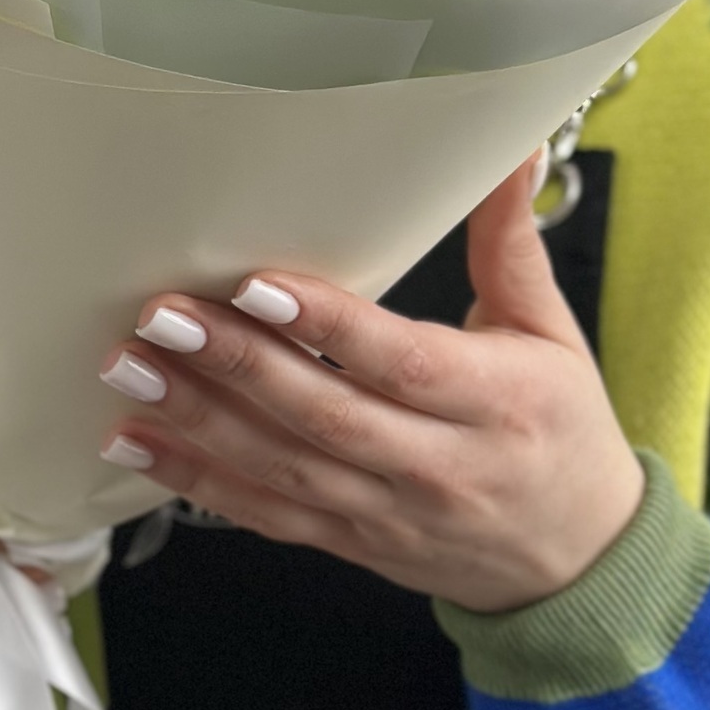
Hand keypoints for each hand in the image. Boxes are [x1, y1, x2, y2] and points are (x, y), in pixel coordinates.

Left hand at [96, 153, 645, 613]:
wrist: (580, 564)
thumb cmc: (562, 428)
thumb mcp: (551, 330)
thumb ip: (512, 240)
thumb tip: (515, 145)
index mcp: (493, 401)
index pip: (399, 362)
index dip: (325, 324)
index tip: (255, 284)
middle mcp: (437, 465)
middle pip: (324, 416)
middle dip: (236, 365)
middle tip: (161, 315)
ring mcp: (388, 514)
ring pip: (283, 470)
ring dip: (198, 420)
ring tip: (128, 370)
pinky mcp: (351, 543)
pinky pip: (266, 516)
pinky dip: (198, 482)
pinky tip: (136, 443)